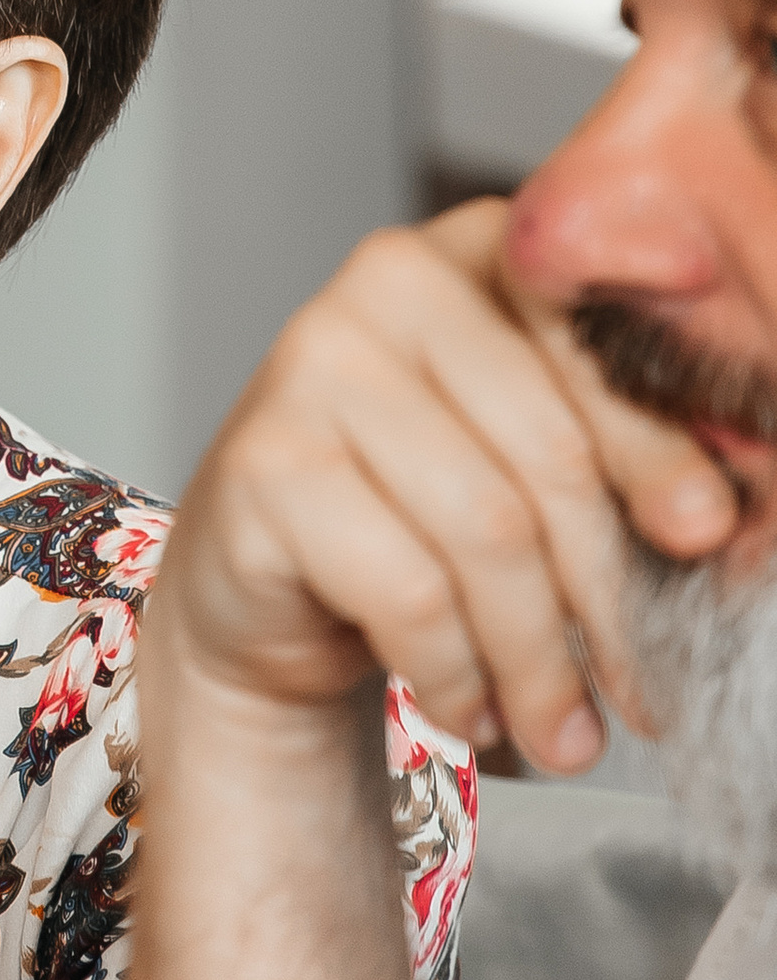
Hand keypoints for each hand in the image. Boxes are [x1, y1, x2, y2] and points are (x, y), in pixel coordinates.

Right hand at [152, 199, 737, 768]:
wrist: (266, 582)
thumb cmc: (420, 511)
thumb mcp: (535, 464)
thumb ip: (620, 458)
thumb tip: (714, 524)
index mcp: (487, 249)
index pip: (603, 344)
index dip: (661, 451)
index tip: (705, 537)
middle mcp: (393, 277)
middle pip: (553, 454)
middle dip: (609, 597)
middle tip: (642, 693)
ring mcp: (314, 360)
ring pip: (487, 532)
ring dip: (537, 660)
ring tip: (558, 730)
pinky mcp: (264, 460)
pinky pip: (408, 589)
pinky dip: (455, 672)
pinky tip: (465, 705)